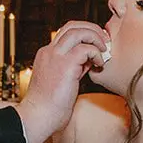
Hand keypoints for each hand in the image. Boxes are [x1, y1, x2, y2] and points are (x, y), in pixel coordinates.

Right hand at [14, 22, 106, 142]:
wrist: (39, 116)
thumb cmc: (49, 106)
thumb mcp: (61, 81)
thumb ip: (73, 68)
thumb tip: (88, 62)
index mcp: (46, 55)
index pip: (66, 33)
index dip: (83, 35)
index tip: (96, 45)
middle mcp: (49, 51)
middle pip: (71, 26)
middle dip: (91, 29)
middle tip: (104, 40)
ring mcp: (55, 56)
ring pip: (78, 31)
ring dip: (95, 37)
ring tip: (104, 50)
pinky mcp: (65, 65)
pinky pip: (85, 48)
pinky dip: (96, 53)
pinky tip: (99, 64)